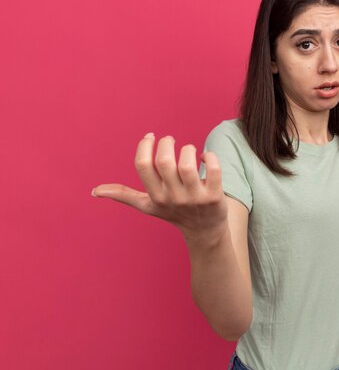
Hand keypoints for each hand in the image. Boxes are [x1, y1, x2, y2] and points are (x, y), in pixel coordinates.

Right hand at [92, 133, 227, 243]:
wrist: (205, 232)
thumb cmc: (174, 213)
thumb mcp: (148, 206)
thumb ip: (124, 195)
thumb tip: (94, 191)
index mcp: (155, 196)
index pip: (142, 166)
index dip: (144, 146)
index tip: (151, 137)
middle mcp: (173, 197)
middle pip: (164, 162)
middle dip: (167, 143)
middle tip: (170, 141)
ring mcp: (194, 198)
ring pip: (187, 165)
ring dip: (188, 150)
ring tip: (189, 150)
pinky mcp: (214, 197)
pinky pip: (213, 170)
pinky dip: (210, 157)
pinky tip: (205, 157)